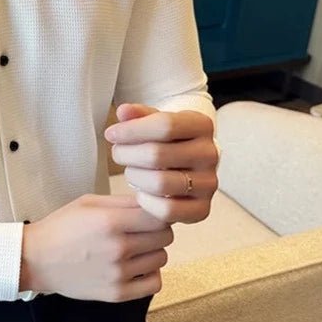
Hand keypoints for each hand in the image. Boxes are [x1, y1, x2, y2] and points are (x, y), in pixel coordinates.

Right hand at [20, 193, 172, 301]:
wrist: (36, 260)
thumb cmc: (61, 227)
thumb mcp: (88, 203)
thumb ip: (122, 202)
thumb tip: (153, 200)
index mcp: (110, 222)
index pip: (159, 216)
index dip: (157, 212)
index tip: (148, 213)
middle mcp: (118, 248)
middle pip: (165, 237)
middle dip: (156, 230)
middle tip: (140, 230)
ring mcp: (119, 273)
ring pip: (162, 259)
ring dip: (152, 252)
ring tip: (133, 249)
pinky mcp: (118, 293)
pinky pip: (155, 283)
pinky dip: (150, 274)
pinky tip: (135, 267)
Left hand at [104, 103, 219, 223]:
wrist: (186, 164)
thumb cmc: (165, 140)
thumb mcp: (153, 122)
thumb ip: (137, 115)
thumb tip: (123, 111)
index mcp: (202, 125)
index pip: (164, 124)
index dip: (131, 130)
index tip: (111, 134)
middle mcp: (210, 154)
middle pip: (157, 155)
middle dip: (127, 154)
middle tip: (117, 154)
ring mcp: (209, 184)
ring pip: (160, 183)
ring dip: (134, 177)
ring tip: (130, 172)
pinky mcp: (202, 209)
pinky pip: (167, 210)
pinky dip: (147, 202)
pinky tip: (141, 193)